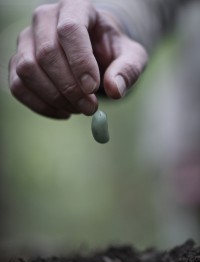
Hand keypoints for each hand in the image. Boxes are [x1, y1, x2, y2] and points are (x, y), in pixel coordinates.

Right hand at [9, 0, 147, 118]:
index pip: (70, 29)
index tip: (93, 89)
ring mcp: (27, 40)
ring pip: (27, 70)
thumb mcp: (131, 56)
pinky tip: (63, 112)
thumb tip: (114, 90)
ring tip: (78, 109)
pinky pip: (18, 86)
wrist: (93, 48)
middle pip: (47, 53)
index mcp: (76, 8)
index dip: (80, 62)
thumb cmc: (111, 50)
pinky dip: (41, 105)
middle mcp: (45, 19)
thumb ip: (127, 70)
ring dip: (54, 98)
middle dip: (69, 88)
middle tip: (90, 108)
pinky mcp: (18, 62)